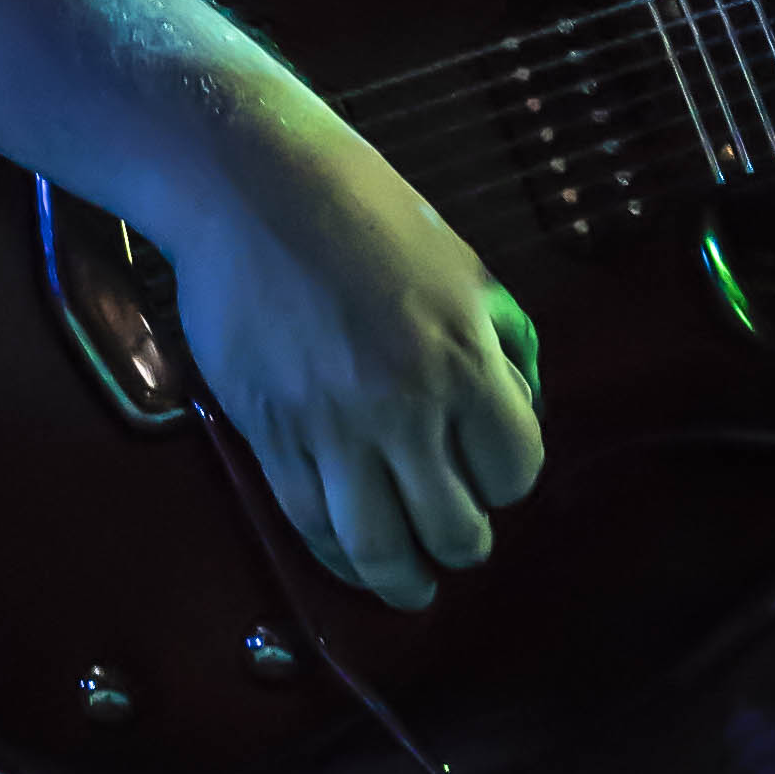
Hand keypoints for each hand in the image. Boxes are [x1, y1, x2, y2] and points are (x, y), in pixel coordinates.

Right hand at [160, 95, 544, 611]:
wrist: (254, 187)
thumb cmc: (371, 216)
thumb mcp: (468, 269)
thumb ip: (504, 345)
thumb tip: (520, 414)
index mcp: (464, 361)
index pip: (515, 470)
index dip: (510, 481)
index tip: (494, 475)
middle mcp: (402, 407)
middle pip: (453, 528)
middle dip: (465, 546)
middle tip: (460, 543)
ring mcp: (330, 427)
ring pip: (376, 547)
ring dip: (403, 581)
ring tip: (411, 586)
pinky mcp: (269, 434)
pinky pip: (308, 523)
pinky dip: (335, 557)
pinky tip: (352, 560)